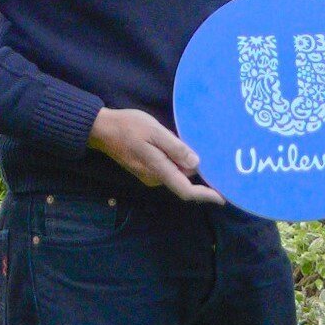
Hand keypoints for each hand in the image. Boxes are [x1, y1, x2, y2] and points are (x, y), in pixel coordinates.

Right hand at [88, 105, 223, 202]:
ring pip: (176, 174)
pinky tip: (178, 146)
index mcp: (159, 170)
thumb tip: (196, 164)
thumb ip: (175, 148)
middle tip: (213, 155)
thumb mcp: (155, 132)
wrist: (101, 129)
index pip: (186, 190)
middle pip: (183, 180)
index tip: (223, 197)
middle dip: (198, 172)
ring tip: (195, 145)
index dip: (206, 195)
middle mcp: (155, 178)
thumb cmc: (128, 127)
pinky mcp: (145, 169)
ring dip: (186, 164)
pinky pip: (167, 169)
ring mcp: (149, 175)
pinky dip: (177, 162)